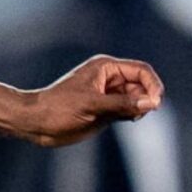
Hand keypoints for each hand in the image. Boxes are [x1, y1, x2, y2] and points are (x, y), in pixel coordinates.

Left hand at [20, 55, 164, 147]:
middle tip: (138, 114)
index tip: (156, 102)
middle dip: (146, 98)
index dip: (152, 85)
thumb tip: (151, 103)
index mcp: (106, 68)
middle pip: (142, 85)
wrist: (35, 122)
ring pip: (137, 98)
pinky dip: (132, 114)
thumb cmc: (58, 109)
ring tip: (130, 117)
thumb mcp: (91, 105)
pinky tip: (128, 119)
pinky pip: (128, 109)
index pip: (141, 71)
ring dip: (139, 108)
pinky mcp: (105, 109)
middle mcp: (109, 79)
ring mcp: (108, 94)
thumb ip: (122, 104)